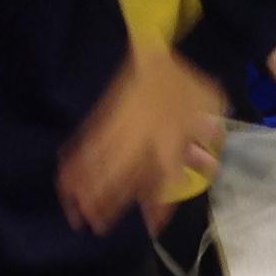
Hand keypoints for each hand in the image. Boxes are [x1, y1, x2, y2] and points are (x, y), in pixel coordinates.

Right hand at [58, 38, 227, 235]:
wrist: (155, 48)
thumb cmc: (185, 83)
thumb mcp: (210, 105)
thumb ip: (209, 137)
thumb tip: (207, 163)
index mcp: (171, 132)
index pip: (164, 173)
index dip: (159, 202)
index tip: (153, 227)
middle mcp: (142, 132)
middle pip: (123, 172)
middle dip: (109, 201)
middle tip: (99, 226)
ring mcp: (119, 125)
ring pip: (100, 161)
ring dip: (87, 188)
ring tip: (77, 213)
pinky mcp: (103, 117)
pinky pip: (87, 143)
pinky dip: (75, 163)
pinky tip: (64, 181)